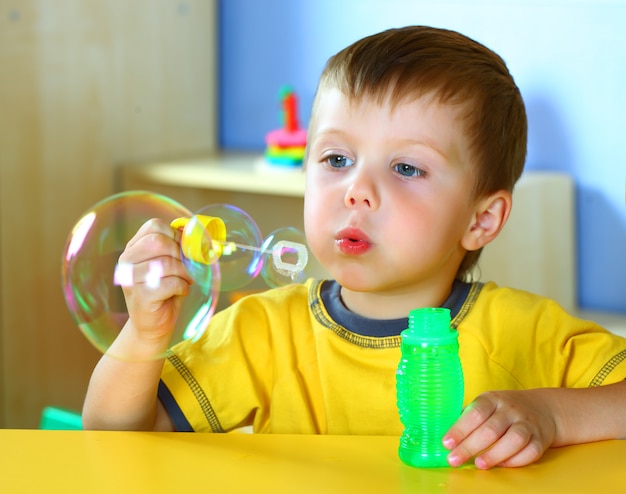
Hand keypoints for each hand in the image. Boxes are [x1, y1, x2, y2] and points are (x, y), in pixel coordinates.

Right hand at [117, 218, 192, 343]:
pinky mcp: (140, 296)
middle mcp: (127, 261)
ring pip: (166, 263)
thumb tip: (195, 232)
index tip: (185, 249)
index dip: (176, 235)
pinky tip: (181, 291)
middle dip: (181, 254)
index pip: (154, 226)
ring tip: (186, 280)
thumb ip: (177, 248)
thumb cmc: (164, 291)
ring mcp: (131, 279)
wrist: (152, 324)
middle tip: (188, 267)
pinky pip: (169, 283)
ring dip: (185, 272)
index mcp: (133, 248)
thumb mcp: (169, 265)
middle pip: (158, 241)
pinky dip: (182, 286)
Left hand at [443, 389, 557, 468]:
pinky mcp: (541, 439)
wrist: (542, 407)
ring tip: (479, 464)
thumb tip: (448, 438)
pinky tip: (502, 465)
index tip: (446, 443)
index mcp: (492, 399)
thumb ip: (469, 418)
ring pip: (514, 440)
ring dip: (495, 454)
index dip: (460, 429)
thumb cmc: (504, 409)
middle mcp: (510, 409)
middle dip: (470, 447)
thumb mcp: (486, 404)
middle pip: (491, 429)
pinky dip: (516, 460)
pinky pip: (531, 451)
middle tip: (454, 460)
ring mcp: (527, 423)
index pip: (475, 413)